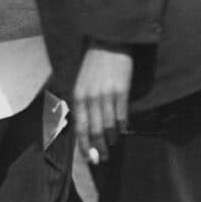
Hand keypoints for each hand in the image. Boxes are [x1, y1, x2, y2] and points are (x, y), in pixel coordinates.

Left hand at [72, 42, 133, 166]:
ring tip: (112, 145)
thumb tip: (88, 126)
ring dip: (110, 139)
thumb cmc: (94, 64)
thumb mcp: (82, 83)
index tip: (89, 159)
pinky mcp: (121, 90)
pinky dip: (121, 126)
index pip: (80, 128)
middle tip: (102, 159)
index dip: (84, 146)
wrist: (109, 42)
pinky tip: (122, 131)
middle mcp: (90, 98)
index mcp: (78, 96)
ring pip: (108, 125)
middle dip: (98, 148)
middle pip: (94, 131)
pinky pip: (121, 115)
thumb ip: (83, 103)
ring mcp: (106, 95)